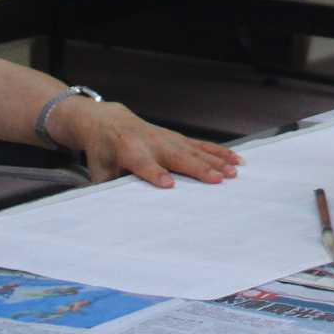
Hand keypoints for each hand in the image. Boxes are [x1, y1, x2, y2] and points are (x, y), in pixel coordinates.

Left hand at [50, 101, 243, 187]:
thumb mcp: (98, 170)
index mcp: (130, 152)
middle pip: (179, 157)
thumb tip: (111, 210)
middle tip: (218, 179)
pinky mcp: (178, 138)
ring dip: (216, 160)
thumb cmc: (104, 151)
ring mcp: (169, 139)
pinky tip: (235, 159)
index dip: (156, 174)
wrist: (110, 122)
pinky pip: (202, 145)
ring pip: (195, 150)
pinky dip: (220, 152)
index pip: (145, 165)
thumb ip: (106, 188)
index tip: (168, 185)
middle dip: (199, 168)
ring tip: (234, 171)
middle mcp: (153, 143)